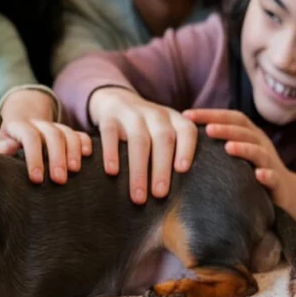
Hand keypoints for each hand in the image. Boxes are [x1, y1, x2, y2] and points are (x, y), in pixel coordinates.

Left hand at [0, 89, 92, 184]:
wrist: (16, 127)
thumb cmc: (4, 144)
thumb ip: (1, 146)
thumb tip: (7, 148)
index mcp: (19, 126)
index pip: (30, 136)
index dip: (34, 157)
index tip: (37, 179)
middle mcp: (39, 124)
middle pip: (52, 134)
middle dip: (57, 157)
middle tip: (59, 180)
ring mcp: (54, 127)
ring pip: (68, 133)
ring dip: (73, 151)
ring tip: (75, 171)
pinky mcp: (66, 133)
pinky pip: (79, 133)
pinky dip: (85, 142)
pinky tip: (88, 155)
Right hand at [88, 87, 197, 204]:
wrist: (117, 100)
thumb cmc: (148, 128)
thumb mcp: (165, 131)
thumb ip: (175, 152)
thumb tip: (185, 192)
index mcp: (174, 119)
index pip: (186, 130)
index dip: (186, 149)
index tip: (182, 170)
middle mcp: (155, 114)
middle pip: (162, 138)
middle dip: (161, 168)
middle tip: (160, 194)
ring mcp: (132, 114)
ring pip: (138, 140)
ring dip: (139, 170)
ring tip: (138, 196)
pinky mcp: (110, 117)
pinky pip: (110, 134)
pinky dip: (111, 153)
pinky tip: (112, 172)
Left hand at [183, 108, 295, 226]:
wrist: (291, 196)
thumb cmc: (253, 172)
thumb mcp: (236, 155)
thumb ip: (217, 144)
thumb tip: (178, 138)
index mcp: (249, 135)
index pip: (231, 118)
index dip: (210, 113)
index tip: (186, 114)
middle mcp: (261, 144)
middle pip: (244, 132)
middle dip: (225, 128)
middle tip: (207, 129)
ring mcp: (271, 164)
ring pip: (259, 152)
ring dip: (244, 148)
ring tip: (228, 148)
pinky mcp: (279, 185)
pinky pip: (274, 178)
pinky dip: (267, 175)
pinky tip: (258, 175)